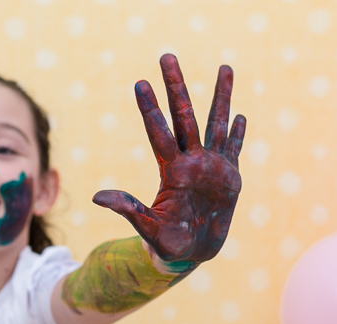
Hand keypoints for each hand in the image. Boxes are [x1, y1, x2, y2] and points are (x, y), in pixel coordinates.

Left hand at [94, 55, 245, 268]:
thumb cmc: (167, 244)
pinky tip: (239, 114)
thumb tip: (97, 198)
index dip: (150, 108)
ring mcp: (211, 166)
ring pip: (215, 123)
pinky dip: (237, 133)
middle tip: (166, 56)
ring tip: (225, 67)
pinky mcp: (229, 176)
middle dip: (176, 86)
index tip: (139, 83)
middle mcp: (191, 160)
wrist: (191, 254)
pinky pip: (234, 149)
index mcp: (172, 170)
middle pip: (184, 115)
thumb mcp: (147, 227)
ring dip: (221, 96)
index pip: (159, 131)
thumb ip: (128, 209)